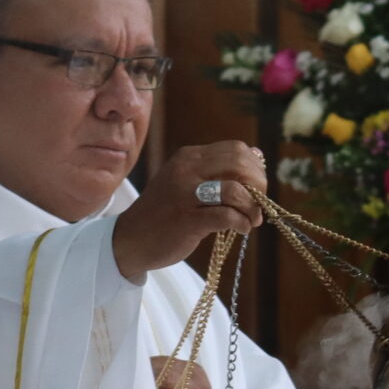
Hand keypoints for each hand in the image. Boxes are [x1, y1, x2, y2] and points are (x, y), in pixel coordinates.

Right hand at [110, 142, 266, 281]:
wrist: (130, 239)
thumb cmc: (164, 212)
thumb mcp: (185, 181)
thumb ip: (216, 170)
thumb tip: (257, 155)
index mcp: (188, 157)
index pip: (236, 149)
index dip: (254, 167)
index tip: (256, 186)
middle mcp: (187, 170)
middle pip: (240, 165)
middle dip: (258, 185)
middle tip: (258, 203)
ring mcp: (186, 195)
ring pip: (236, 191)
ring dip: (253, 208)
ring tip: (252, 220)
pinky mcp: (188, 221)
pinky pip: (228, 216)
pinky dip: (243, 223)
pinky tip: (242, 229)